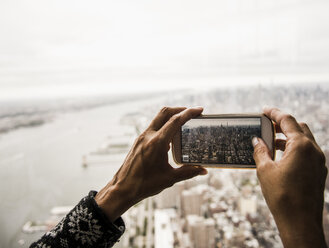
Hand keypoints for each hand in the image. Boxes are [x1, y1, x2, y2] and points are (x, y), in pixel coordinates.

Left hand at [95, 107, 206, 221]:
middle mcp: (148, 136)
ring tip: (184, 124)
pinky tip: (171, 137)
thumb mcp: (170, 178)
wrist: (122, 189)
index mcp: (157, 143)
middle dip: (180, 109)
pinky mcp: (138, 141)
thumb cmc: (144, 185)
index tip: (199, 110)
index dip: (189, 113)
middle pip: (165, 112)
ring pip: (158, 119)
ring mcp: (141, 137)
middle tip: (192, 113)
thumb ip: (188, 172)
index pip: (175, 121)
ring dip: (171, 117)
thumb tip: (203, 170)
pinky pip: (153, 127)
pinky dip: (164, 126)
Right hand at [252, 107, 327, 247]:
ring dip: (289, 136)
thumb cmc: (282, 196)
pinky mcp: (319, 171)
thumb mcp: (265, 170)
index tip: (264, 110)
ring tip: (272, 141)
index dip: (274, 113)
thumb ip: (260, 151)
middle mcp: (313, 150)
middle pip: (299, 127)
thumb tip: (256, 140)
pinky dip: (295, 147)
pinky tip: (282, 156)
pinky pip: (307, 151)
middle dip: (283, 123)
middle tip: (267, 124)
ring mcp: (318, 161)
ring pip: (304, 139)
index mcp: (301, 146)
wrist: (300, 222)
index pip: (287, 120)